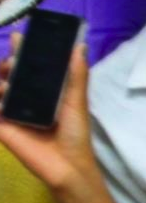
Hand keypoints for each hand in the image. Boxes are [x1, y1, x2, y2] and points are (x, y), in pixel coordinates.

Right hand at [0, 32, 96, 190]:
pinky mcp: (2, 126)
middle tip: (10, 60)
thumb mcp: (76, 101)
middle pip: (12, 75)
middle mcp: (28, 99)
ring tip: (3, 79)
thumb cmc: (74, 133)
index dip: (25, 52)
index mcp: (46, 92)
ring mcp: (13, 112)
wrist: (66, 166)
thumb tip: (80, 46)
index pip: (33, 67)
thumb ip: (76, 75)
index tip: (19, 36)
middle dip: (8, 64)